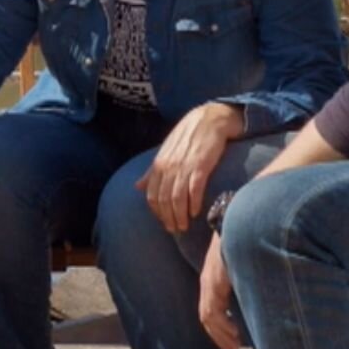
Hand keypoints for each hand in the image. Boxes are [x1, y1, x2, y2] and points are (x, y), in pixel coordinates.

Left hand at [136, 103, 243, 233]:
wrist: (210, 119)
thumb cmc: (188, 137)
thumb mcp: (166, 152)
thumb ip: (152, 171)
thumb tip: (137, 186)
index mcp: (159, 164)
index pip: (152, 195)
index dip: (157, 212)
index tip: (164, 222)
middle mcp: (169, 167)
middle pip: (164, 200)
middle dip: (168, 218)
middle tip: (175, 229)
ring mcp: (184, 167)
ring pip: (177, 198)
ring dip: (180, 216)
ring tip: (184, 226)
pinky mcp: (201, 166)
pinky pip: (194, 190)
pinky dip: (193, 203)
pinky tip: (195, 212)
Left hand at [198, 231, 239, 348]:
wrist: (237, 220)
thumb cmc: (244, 242)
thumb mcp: (243, 265)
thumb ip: (245, 282)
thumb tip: (258, 297)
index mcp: (213, 280)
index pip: (211, 312)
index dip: (219, 330)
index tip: (232, 342)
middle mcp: (208, 283)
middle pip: (207, 319)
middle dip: (220, 337)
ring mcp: (209, 283)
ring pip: (209, 318)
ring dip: (222, 335)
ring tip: (235, 347)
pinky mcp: (214, 282)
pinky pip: (213, 311)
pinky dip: (223, 325)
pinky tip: (235, 334)